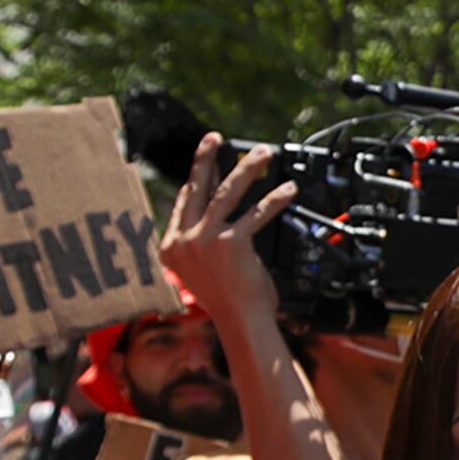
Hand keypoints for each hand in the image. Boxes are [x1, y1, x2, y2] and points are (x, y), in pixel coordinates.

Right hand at [161, 136, 297, 333]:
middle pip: (197, 189)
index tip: (208, 158)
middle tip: (215, 137)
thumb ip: (201, 242)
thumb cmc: (228, 298)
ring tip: (262, 153)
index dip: (197, 177)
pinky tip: (287, 190)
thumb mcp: (202, 268)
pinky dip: (274, 199)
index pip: (185, 202)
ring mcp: (204, 240)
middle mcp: (183, 241)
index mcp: (171, 247)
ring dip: (247, 169)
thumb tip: (215, 208)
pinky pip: (255, 213)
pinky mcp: (230, 243)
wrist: (241, 322)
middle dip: (207, 158)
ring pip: (227, 193)